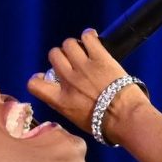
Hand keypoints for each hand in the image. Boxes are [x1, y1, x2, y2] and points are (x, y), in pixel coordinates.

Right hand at [26, 29, 145, 134]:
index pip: (35, 84)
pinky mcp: (100, 58)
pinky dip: (89, 36)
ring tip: (83, 51)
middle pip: (54, 55)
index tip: (48, 76)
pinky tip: (93, 39)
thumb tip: (60, 95)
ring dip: (74, 46)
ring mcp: (84, 67)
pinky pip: (89, 38)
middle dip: (61, 56)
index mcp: (61, 100)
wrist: (127, 118)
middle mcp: (68, 81)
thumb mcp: (77, 119)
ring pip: (68, 44)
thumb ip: (65, 104)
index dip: (39, 77)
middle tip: (72, 62)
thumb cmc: (106, 125)